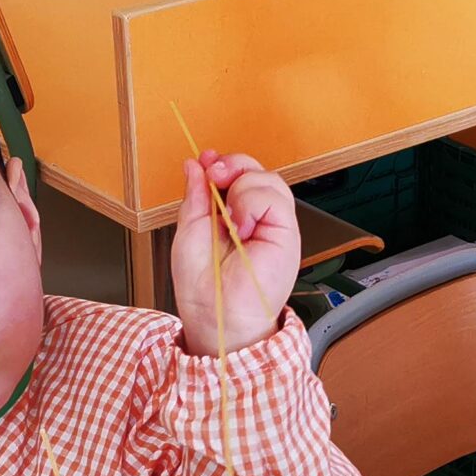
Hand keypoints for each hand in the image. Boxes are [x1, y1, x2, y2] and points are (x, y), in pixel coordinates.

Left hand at [171, 151, 299, 357]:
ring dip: (241, 189)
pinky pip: (275, 196)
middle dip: (232, 165)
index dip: (222, 163)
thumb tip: (195, 166)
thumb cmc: (203, 287)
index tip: (205, 161)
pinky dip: (252, 203)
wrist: (216, 314)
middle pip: (255, 170)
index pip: (236, 175)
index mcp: (232, 216)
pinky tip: (241, 226)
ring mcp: (272, 224)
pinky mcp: (286, 232)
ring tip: (229, 218)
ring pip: (268, 178)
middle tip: (215, 176)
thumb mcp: (189, 230)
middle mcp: (255, 218)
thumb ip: (196, 196)